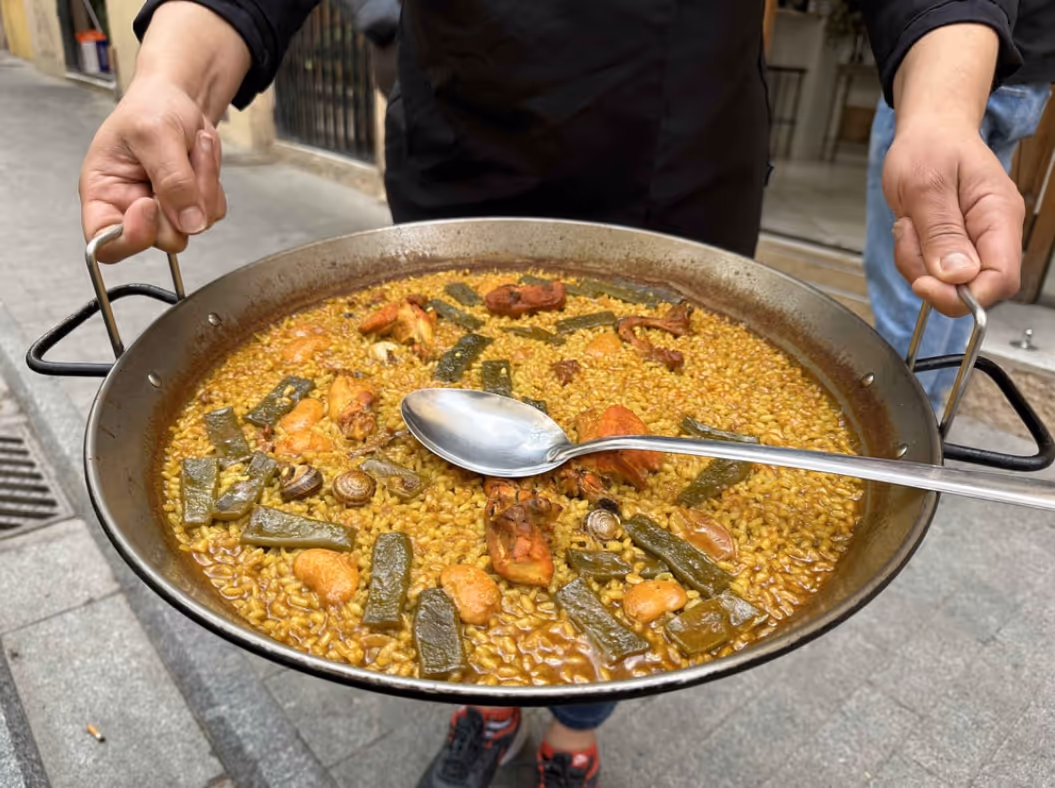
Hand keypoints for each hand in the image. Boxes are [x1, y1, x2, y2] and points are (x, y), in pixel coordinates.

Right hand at [79, 76, 226, 262]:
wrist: (178, 99)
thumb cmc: (150, 107)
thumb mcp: (154, 133)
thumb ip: (171, 180)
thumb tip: (189, 223)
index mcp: (102, 193)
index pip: (104, 244)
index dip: (130, 237)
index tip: (149, 204)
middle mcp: (131, 210)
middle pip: (162, 239)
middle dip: (180, 201)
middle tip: (181, 161)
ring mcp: (165, 212)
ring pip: (194, 225)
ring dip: (201, 186)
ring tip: (190, 149)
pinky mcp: (191, 208)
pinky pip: (212, 212)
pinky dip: (213, 184)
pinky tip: (199, 158)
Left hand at [881, 120, 1023, 316]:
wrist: (929, 132)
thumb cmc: (930, 147)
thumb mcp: (926, 185)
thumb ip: (942, 232)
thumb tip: (957, 275)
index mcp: (998, 216)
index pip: (1001, 280)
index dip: (962, 294)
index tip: (924, 282)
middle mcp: (993, 234)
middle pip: (971, 288)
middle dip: (931, 275)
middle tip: (910, 235)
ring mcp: (974, 241)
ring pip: (946, 283)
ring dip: (916, 262)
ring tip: (910, 223)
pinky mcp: (954, 246)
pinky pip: (931, 271)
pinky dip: (912, 257)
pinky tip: (911, 227)